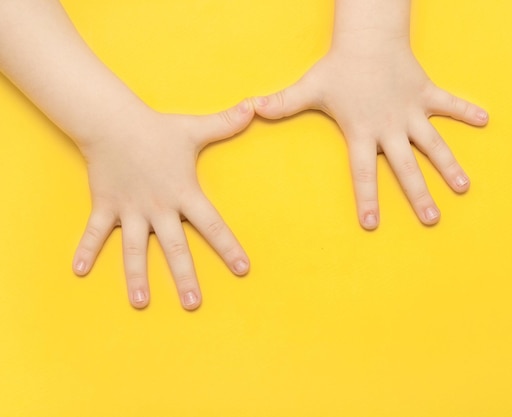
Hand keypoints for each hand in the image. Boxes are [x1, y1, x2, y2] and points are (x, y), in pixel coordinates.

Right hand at [72, 100, 253, 309]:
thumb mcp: (195, 128)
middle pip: (175, 248)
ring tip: (141, 302)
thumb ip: (226, 123)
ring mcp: (131, 209)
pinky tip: (79, 272)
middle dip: (185, 277)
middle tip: (193, 303)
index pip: (212, 225)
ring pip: (135, 249)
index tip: (242, 269)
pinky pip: (96, 232)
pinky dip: (86, 250)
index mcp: (183, 193)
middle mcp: (159, 207)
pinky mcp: (106, 205)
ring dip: (137, 276)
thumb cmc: (157, 128)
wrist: (112, 121)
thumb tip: (254, 107)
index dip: (228, 247)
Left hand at [254, 41, 487, 228]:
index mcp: (362, 131)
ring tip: (463, 187)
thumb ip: (282, 103)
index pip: (363, 172)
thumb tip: (249, 110)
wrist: (366, 37)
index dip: (366, 198)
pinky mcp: (426, 94)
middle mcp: (390, 127)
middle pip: (405, 167)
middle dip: (418, 195)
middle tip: (430, 220)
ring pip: (433, 143)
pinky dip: (467, 110)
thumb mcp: (309, 87)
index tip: (372, 224)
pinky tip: (486, 120)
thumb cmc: (338, 67)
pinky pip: (450, 104)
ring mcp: (411, 111)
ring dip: (449, 165)